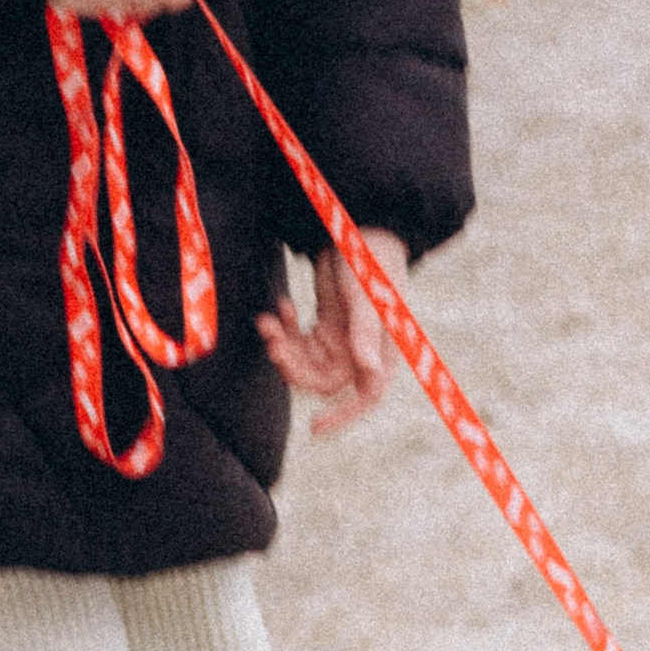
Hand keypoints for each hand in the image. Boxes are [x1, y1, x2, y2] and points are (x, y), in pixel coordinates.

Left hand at [258, 232, 406, 435]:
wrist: (356, 223)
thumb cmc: (370, 258)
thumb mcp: (366, 296)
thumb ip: (364, 334)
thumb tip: (368, 374)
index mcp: (381, 348)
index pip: (367, 395)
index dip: (344, 416)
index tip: (315, 427)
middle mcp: (361, 348)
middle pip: (323, 379)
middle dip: (296, 366)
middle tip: (274, 345)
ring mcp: (342, 336)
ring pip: (305, 360)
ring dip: (284, 345)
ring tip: (268, 322)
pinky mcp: (325, 321)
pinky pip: (300, 340)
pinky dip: (286, 328)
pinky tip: (280, 307)